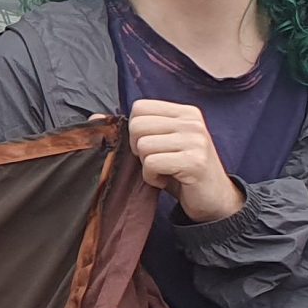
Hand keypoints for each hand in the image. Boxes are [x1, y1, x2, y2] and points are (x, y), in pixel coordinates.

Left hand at [127, 99, 244, 223]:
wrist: (213, 200)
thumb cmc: (180, 171)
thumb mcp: (159, 145)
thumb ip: (132, 129)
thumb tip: (93, 119)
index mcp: (184, 112)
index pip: (139, 107)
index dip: (135, 130)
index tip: (151, 146)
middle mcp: (192, 122)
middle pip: (137, 125)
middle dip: (137, 148)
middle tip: (156, 161)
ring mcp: (195, 140)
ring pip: (143, 145)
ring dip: (146, 166)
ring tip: (164, 171)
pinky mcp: (194, 161)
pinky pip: (152, 164)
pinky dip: (152, 178)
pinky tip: (167, 180)